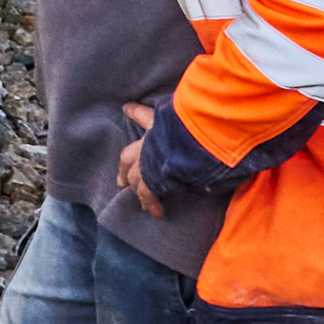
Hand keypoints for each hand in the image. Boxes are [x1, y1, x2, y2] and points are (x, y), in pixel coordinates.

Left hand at [115, 98, 229, 211]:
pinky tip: (156, 213)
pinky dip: (152, 204)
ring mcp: (147, 160)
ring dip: (135, 187)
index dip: (136, 112)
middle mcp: (150, 140)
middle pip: (129, 155)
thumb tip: (199, 115)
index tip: (127, 109)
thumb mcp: (195, 118)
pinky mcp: (151, 178)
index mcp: (160, 122)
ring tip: (138, 198)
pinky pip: (148, 193)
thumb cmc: (202, 125)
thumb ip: (196, 120)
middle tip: (121, 179)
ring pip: (134, 176)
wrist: (199, 139)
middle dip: (125, 167)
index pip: (145, 116)